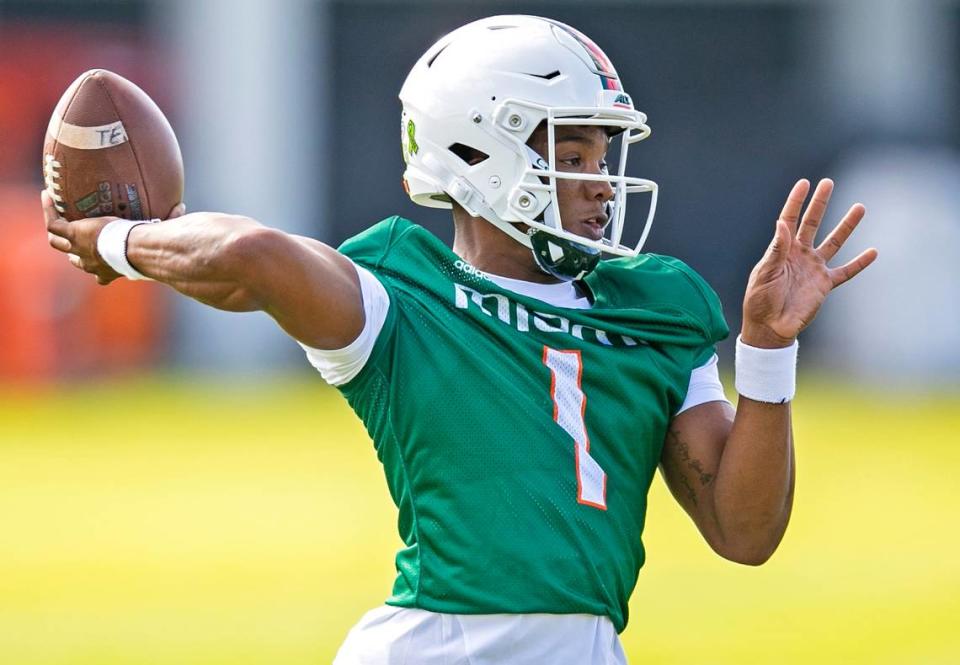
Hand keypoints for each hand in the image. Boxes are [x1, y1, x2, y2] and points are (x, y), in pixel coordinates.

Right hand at [42, 192, 185, 284]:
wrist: (137, 249)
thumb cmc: (151, 249)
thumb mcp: (156, 238)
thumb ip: (168, 223)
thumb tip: (182, 208)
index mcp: (111, 270)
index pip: (100, 274)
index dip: (97, 268)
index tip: (100, 259)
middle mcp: (93, 264)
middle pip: (75, 260)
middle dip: (72, 252)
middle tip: (72, 241)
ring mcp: (80, 249)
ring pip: (57, 243)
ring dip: (55, 232)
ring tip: (55, 215)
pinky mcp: (74, 235)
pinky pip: (53, 223)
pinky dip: (50, 210)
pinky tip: (48, 195)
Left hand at [741, 179, 877, 347]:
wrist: (770, 327)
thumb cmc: (760, 300)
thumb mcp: (765, 273)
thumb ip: (776, 249)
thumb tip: (782, 223)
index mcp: (782, 250)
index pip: (790, 219)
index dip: (796, 201)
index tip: (804, 183)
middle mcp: (799, 255)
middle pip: (812, 223)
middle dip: (820, 204)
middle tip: (828, 183)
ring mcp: (814, 268)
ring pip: (834, 242)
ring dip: (847, 225)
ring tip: (859, 207)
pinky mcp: (825, 285)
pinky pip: (846, 272)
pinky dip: (860, 263)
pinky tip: (873, 252)